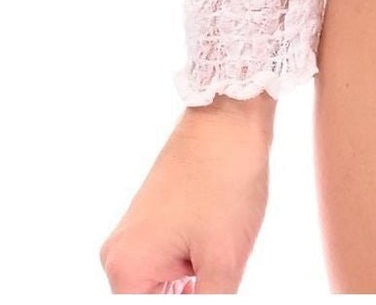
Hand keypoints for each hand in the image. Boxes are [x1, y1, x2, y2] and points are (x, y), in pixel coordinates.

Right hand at [98, 97, 273, 294]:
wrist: (231, 115)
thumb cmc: (226, 180)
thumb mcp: (224, 261)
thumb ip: (209, 304)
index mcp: (126, 270)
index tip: (210, 288)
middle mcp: (119, 255)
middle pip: (153, 302)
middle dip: (189, 295)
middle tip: (217, 267)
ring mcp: (134, 236)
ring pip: (163, 287)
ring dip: (192, 287)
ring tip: (218, 250)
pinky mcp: (152, 222)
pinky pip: (167, 265)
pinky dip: (192, 270)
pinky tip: (217, 251)